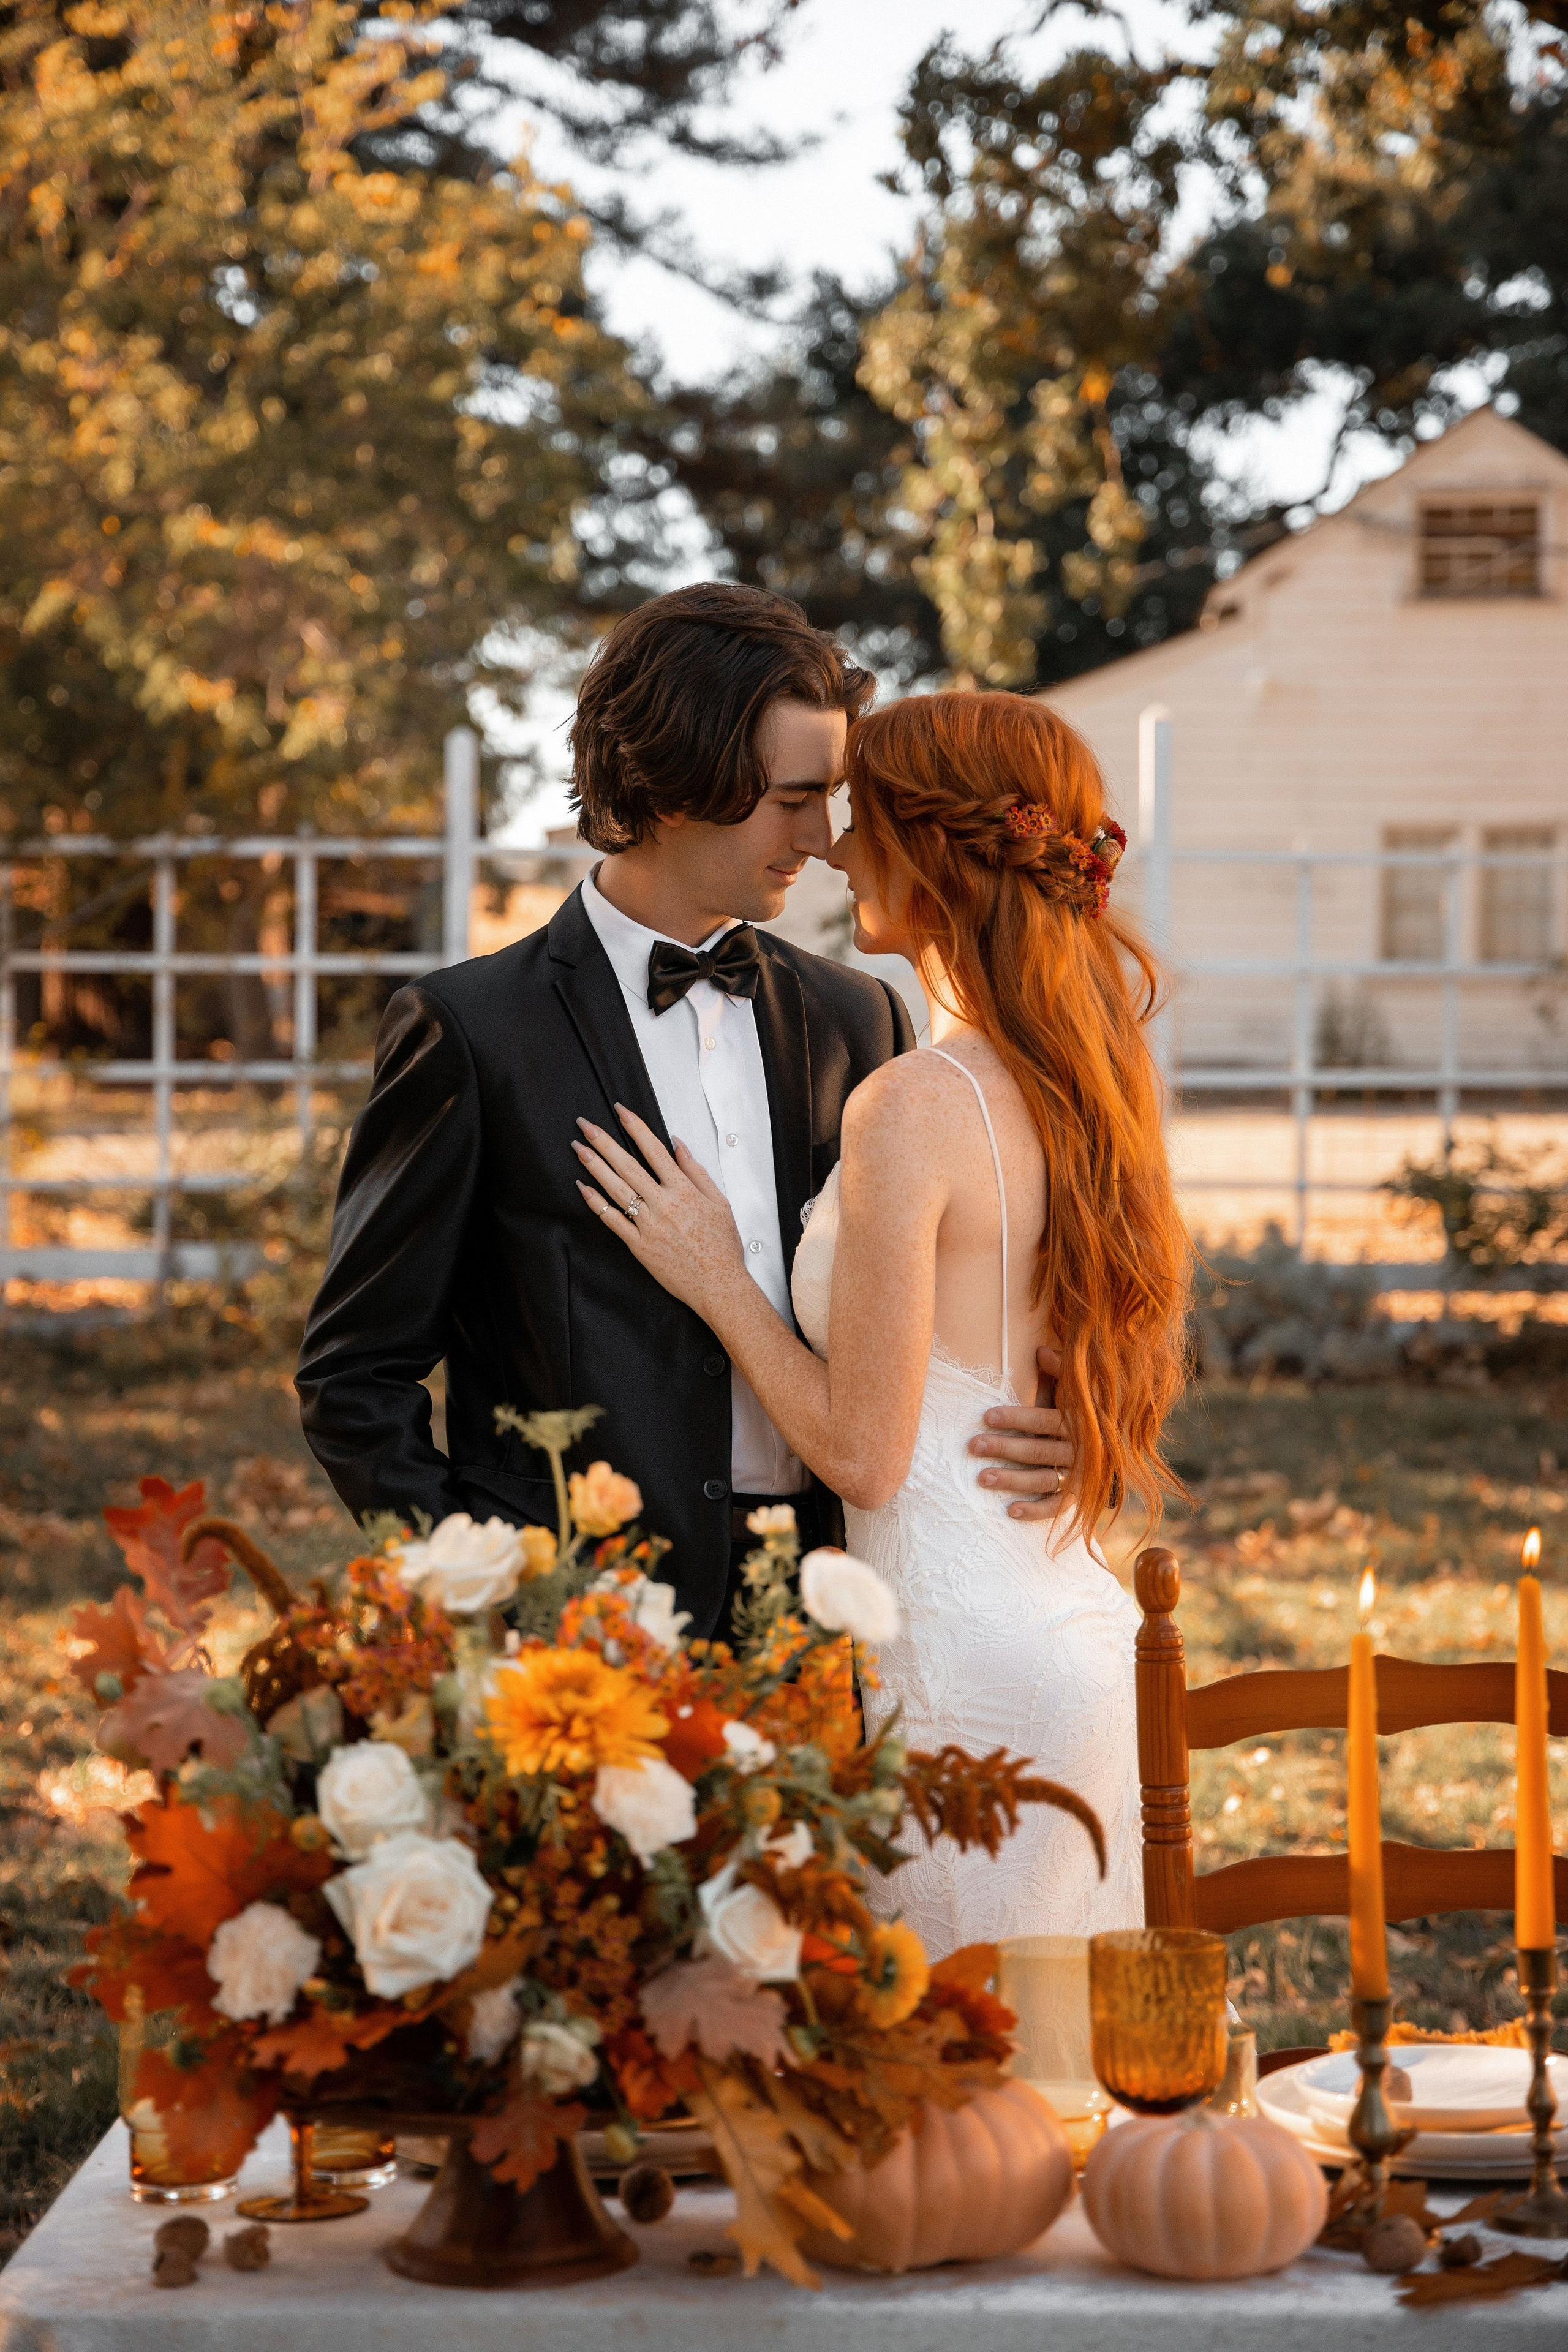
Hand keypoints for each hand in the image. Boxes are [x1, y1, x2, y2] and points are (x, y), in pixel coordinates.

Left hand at [573, 1106, 748, 1323]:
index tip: (620, 1111)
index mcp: (684, 1191)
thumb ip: (697, 1172)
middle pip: (628, 1165)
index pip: (654, 1150)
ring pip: (616, 1189)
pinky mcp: (638, 1246)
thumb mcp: (719, 1203)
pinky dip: (596, 1203)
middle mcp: (663, 1204)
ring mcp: (648, 1225)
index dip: (635, 1127)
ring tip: (578, 1148)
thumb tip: (678, 1145)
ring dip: (594, 1166)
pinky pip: (612, 1220)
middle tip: (585, 1125)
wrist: (719, 1286)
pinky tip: (583, 1187)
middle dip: (604, 1142)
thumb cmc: (722, 1246)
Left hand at [968, 1345, 1074, 1520]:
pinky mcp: (1078, 1496)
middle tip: (973, 1445)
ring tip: (982, 1478)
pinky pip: (1057, 1507)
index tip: (986, 1416)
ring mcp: (1080, 1476)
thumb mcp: (1073, 1389)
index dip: (1016, 1418)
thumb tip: (1040, 1350)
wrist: (1115, 1443)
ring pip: (1044, 1480)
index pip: (1045, 1419)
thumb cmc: (1079, 1409)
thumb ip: (1060, 1370)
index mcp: (1079, 1421)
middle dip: (1005, 1448)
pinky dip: (1035, 1511)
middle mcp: (1082, 1450)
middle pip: (1039, 1450)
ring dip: (1013, 1480)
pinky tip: (1010, 1511)